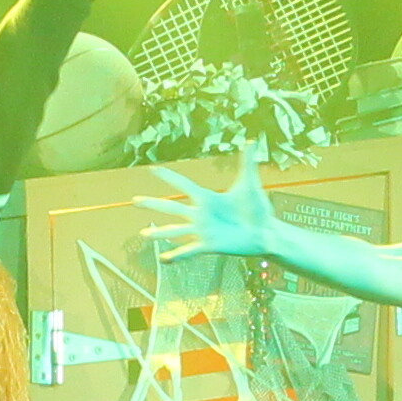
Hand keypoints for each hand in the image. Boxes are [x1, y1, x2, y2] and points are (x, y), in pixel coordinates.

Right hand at [144, 152, 281, 263]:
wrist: (267, 232)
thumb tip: (251, 140)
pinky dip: (176, 255)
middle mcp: (201, 214)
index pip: (183, 184)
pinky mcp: (209, 245)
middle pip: (172, 207)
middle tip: (134, 200)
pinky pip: (189, 251)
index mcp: (208, 198)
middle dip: (153, 203)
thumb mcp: (250, 184)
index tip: (152, 169)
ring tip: (143, 234)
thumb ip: (247, 162)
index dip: (168, 177)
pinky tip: (163, 260)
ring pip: (175, 231)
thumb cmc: (257, 208)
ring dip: (159, 233)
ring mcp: (203, 231)